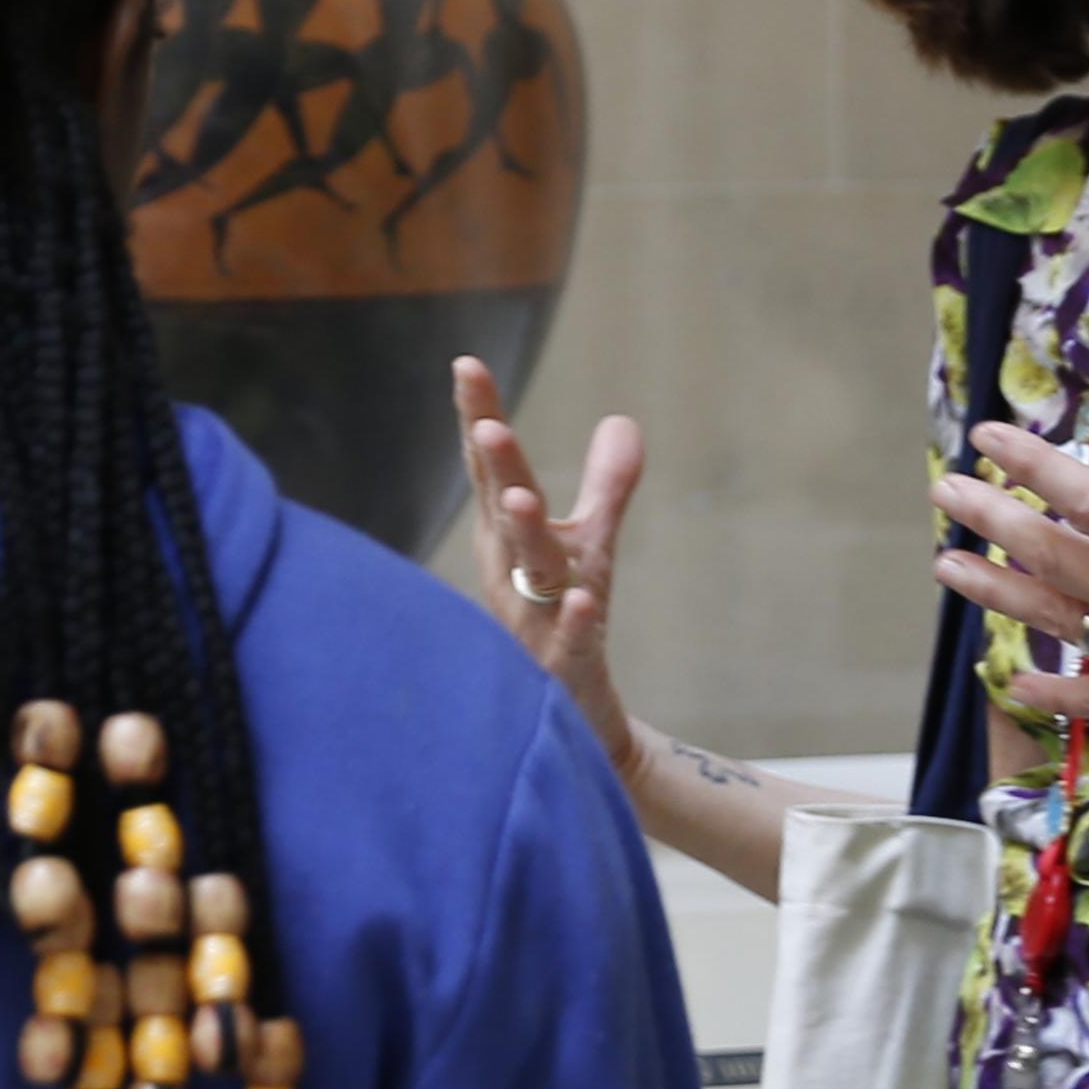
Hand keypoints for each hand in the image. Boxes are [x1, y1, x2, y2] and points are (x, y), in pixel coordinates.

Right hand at [460, 358, 644, 785]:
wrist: (574, 723)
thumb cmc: (564, 621)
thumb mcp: (589, 546)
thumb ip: (605, 485)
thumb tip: (622, 419)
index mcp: (508, 539)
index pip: (492, 471)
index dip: (479, 419)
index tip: (467, 365)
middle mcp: (511, 575)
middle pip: (503, 513)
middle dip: (494, 469)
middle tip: (487, 424)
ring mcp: (531, 623)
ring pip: (527, 575)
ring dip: (523, 535)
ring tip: (523, 499)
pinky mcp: (562, 670)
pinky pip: (567, 643)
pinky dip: (572, 620)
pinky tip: (585, 598)